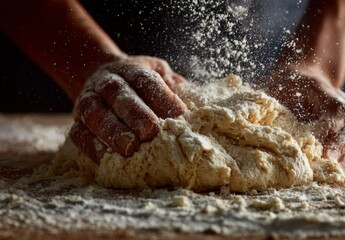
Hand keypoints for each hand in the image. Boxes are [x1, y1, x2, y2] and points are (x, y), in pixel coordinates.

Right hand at [69, 56, 186, 162]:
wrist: (101, 77)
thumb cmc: (140, 83)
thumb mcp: (159, 74)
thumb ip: (175, 86)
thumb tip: (198, 101)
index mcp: (131, 70)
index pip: (146, 80)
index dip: (162, 97)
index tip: (179, 115)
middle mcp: (107, 82)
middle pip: (119, 95)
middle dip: (135, 113)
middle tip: (151, 132)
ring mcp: (88, 100)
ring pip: (95, 113)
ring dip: (112, 131)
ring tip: (129, 148)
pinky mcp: (77, 121)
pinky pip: (79, 133)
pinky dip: (91, 146)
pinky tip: (106, 159)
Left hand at [257, 69, 344, 164]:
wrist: (304, 77)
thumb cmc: (284, 84)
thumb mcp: (271, 85)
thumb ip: (260, 97)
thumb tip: (241, 114)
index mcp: (322, 88)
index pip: (337, 108)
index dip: (329, 127)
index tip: (315, 142)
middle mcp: (343, 99)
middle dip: (341, 144)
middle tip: (325, 160)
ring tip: (329, 167)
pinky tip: (335, 166)